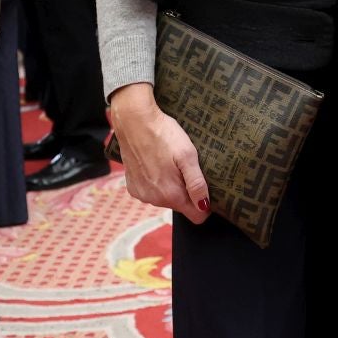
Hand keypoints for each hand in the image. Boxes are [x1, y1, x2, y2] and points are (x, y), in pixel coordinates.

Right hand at [108, 83, 209, 222]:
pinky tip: (156, 163)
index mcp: (171, 195)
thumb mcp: (187, 155)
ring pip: (166, 199)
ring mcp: (142, 195)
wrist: (134, 121)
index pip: (197, 216)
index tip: (205, 187)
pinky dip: (156, 181)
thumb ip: (197, 184)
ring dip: (171, 185)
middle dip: (187, 191)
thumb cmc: (164, 135)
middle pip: (181, 206)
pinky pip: (151, 192)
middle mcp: (155, 200)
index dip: (205, 204)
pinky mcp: (133, 187)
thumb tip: (205, 207)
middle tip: (185, 166)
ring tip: (169, 162)